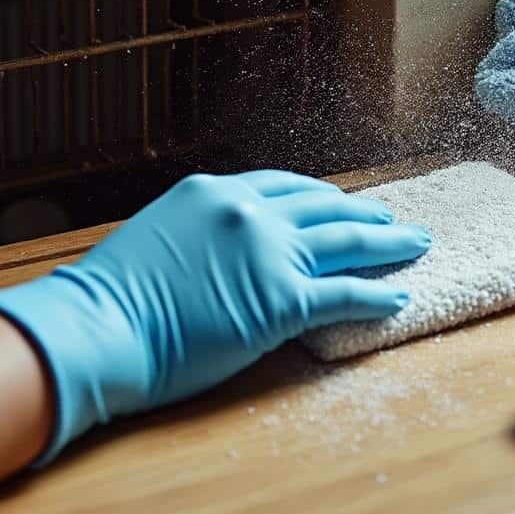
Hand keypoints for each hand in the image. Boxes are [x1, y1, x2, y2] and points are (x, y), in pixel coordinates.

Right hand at [0, 170, 430, 462]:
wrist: (98, 328)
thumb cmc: (110, 298)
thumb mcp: (155, 240)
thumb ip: (196, 235)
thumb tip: (214, 252)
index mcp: (214, 192)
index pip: (283, 186)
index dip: (319, 196)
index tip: (339, 201)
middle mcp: (247, 211)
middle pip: (324, 205)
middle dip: (364, 211)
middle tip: (392, 217)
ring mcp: (268, 252)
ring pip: (347, 241)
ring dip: (388, 241)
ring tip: (416, 243)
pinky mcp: (282, 299)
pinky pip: (345, 292)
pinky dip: (378, 291)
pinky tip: (399, 293)